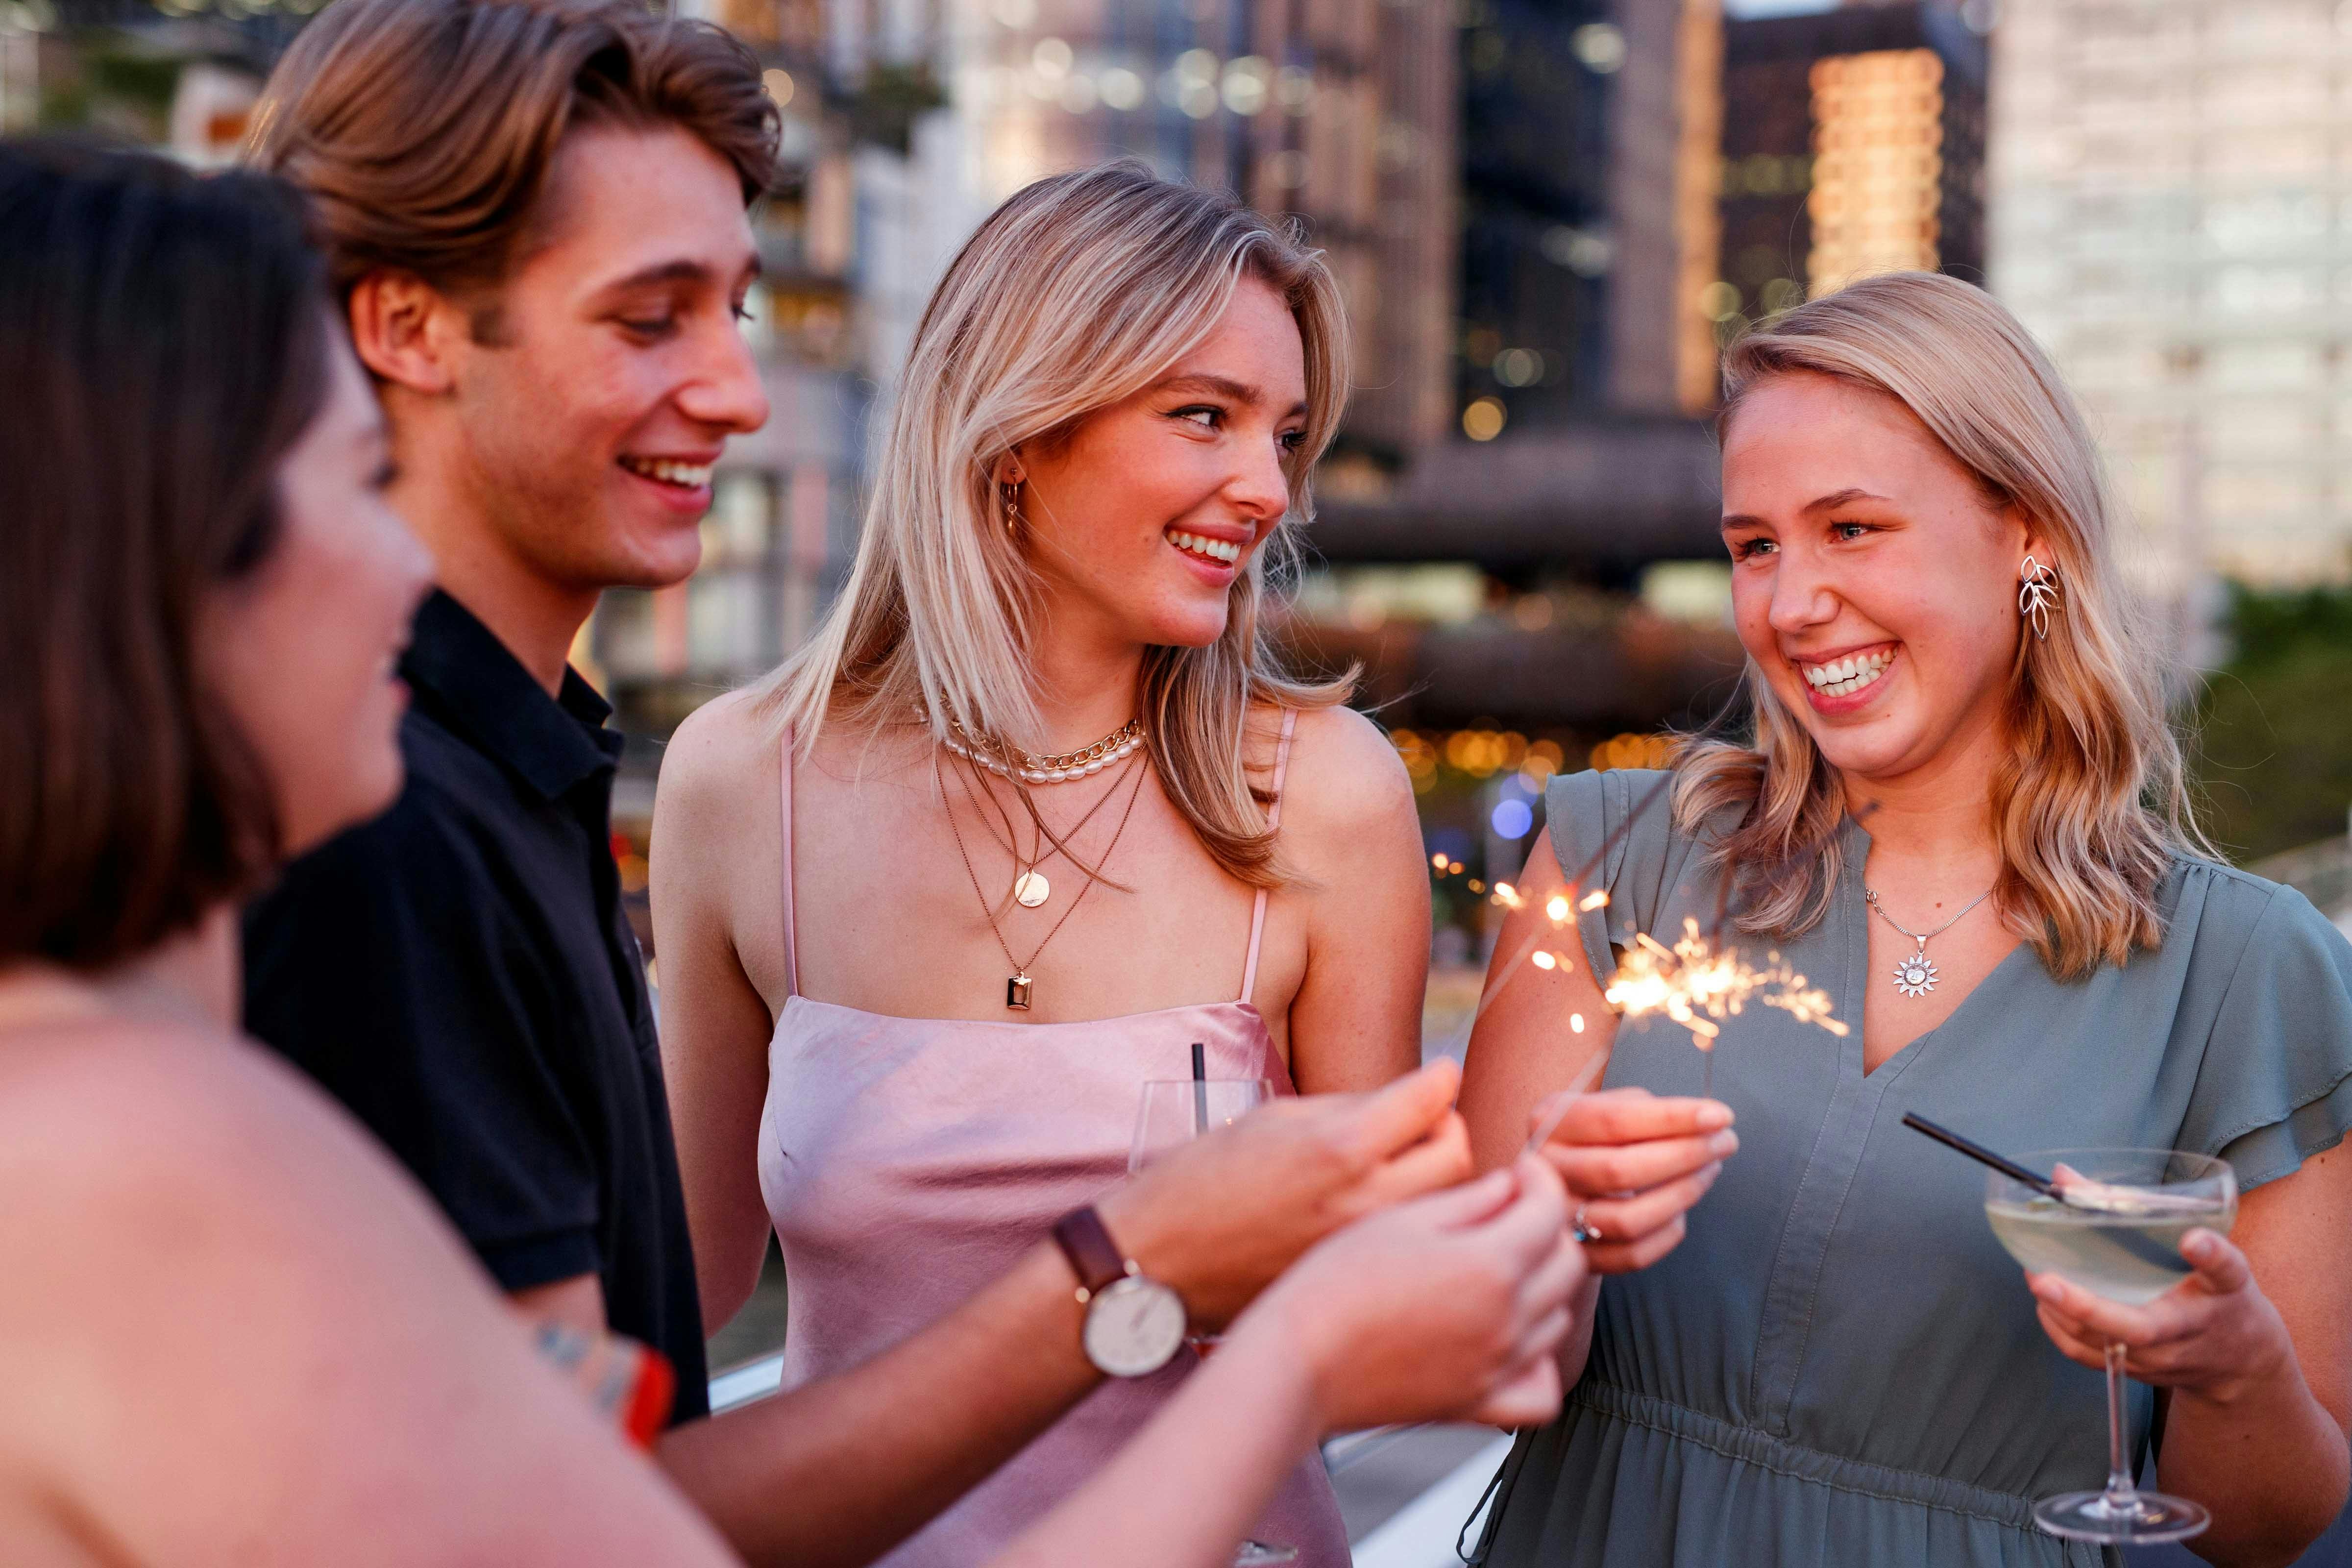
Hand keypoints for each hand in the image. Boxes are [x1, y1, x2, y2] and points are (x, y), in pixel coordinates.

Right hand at [1100, 1060, 1472, 1330]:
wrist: (1155, 1265)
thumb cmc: (1199, 1182)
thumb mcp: (1271, 1119)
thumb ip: (1348, 1108)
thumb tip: (1408, 1097)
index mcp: (1340, 1148)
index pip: (1429, 1100)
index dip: (1439, 1077)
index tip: (1439, 1072)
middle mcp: (1363, 1201)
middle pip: (1457, 1155)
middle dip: (1447, 1128)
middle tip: (1426, 1122)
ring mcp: (1367, 1250)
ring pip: (1446, 1206)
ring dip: (1438, 1178)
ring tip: (1406, 1167)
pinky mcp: (1358, 1283)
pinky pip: (1411, 1244)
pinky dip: (1414, 1221)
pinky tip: (1385, 1213)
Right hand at [1246, 1154, 1583, 1433]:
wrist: (1298, 1359)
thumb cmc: (1333, 1285)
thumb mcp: (1401, 1218)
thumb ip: (1469, 1201)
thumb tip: (1509, 1188)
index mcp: (1488, 1265)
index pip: (1549, 1209)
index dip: (1540, 1177)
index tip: (1523, 1169)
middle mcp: (1505, 1320)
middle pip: (1567, 1261)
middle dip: (1548, 1224)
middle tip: (1512, 1209)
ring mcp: (1497, 1366)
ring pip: (1559, 1315)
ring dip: (1544, 1282)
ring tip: (1502, 1264)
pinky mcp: (1478, 1404)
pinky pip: (1541, 1387)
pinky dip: (1540, 1359)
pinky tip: (1512, 1336)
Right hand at [1529, 1086, 1734, 1274]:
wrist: (1557, 1189)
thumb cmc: (1595, 1140)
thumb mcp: (1604, 1108)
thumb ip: (1643, 1108)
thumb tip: (1705, 1119)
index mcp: (1550, 1121)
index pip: (1615, 1120)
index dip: (1673, 1118)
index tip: (1720, 1115)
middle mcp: (1544, 1170)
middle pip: (1621, 1170)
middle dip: (1686, 1155)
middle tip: (1725, 1142)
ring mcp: (1557, 1217)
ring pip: (1629, 1218)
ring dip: (1683, 1194)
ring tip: (1710, 1170)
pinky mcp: (1577, 1255)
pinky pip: (1633, 1255)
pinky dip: (1669, 1233)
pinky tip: (1684, 1210)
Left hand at [2028, 1229, 2297, 1405]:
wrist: (2242, 1362)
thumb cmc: (2219, 1296)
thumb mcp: (2207, 1253)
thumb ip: (2146, 1211)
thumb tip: (2064, 1177)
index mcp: (2221, 1292)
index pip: (2223, 1272)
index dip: (2210, 1254)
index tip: (2193, 1239)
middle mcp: (2187, 1331)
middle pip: (2138, 1328)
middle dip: (2086, 1306)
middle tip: (2044, 1277)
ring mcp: (2158, 1358)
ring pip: (2102, 1346)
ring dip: (2060, 1313)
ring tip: (2036, 1276)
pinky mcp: (2135, 1371)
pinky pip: (2088, 1357)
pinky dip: (2059, 1329)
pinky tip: (2045, 1302)